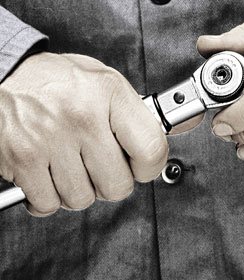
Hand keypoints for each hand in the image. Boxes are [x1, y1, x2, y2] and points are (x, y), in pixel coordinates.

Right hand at [0, 53, 167, 215]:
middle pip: (118, 185)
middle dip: (112, 182)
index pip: (151, 149)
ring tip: (71, 164)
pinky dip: (50, 197)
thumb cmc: (57, 82)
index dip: (150, 167)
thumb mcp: (106, 83)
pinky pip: (49, 204)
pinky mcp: (22, 160)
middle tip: (101, 165)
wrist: (2, 75)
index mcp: (109, 95)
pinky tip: (49, 174)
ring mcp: (50, 140)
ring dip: (80, 189)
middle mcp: (81, 118)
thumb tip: (189, 122)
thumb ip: (142, 112)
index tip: (142, 166)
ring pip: (83, 199)